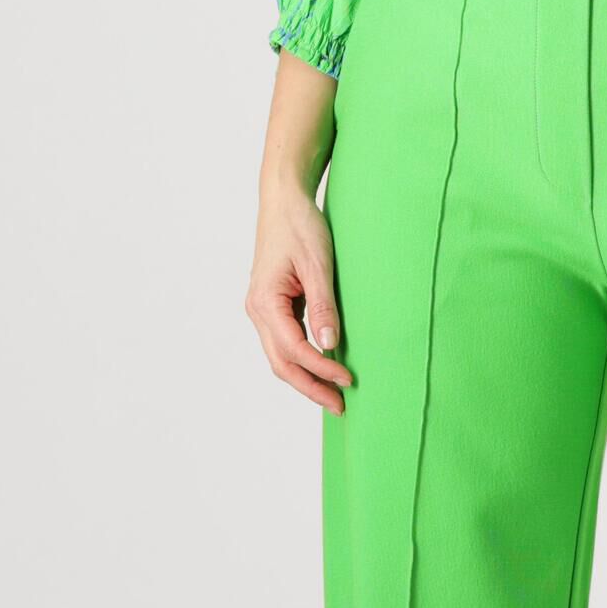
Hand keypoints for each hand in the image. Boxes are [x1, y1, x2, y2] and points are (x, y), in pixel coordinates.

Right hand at [247, 178, 354, 412]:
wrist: (284, 201)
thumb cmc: (300, 227)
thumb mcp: (318, 265)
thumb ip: (324, 307)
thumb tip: (330, 346)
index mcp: (265, 302)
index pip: (294, 350)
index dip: (322, 369)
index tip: (348, 380)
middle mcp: (257, 311)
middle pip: (281, 363)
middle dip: (310, 387)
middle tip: (340, 406)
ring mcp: (262, 310)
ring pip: (280, 356)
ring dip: (306, 377)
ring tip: (333, 394)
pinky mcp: (273, 306)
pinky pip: (285, 342)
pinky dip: (303, 359)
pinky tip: (324, 366)